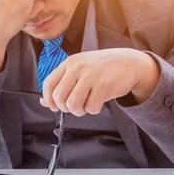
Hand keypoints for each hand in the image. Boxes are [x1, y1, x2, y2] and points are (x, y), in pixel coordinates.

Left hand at [39, 49, 160, 116]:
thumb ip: (62, 83)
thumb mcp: (80, 69)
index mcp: (70, 62)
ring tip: (85, 106)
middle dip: (64, 108)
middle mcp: (78, 68)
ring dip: (78, 111)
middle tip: (74, 107)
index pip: (49, 83)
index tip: (54, 106)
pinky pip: (90, 108)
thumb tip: (43, 102)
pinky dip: (93, 110)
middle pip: (59, 97)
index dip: (48, 99)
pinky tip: (98, 102)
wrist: (129, 63)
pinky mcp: (104, 87)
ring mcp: (91, 77)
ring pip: (73, 105)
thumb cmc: (102, 68)